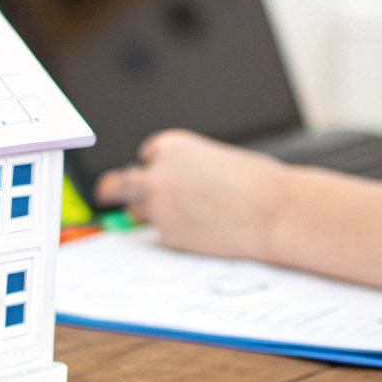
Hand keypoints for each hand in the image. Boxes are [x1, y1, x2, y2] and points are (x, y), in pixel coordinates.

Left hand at [93, 129, 288, 258]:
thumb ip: (186, 168)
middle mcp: (156, 174)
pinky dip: (178, 233)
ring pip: (135, 211)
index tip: (162, 173)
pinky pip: (164, 233)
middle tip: (106, 196)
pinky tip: (207, 230)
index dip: (156, 165)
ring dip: (148, 213)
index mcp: (171, 146)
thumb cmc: (256, 182)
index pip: (147, 155)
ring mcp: (158, 206)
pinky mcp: (167, 235)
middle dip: (112, 190)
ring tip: (186, 216)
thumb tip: (173, 184)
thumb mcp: (215, 159)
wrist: (274, 211)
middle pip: (118, 184)